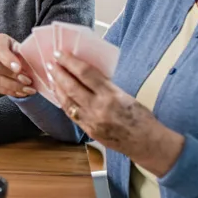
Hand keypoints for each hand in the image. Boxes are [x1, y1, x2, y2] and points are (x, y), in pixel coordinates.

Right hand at [0, 33, 36, 97]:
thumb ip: (25, 54)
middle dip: (12, 75)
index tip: (19, 68)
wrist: (10, 56)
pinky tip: (21, 92)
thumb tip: (36, 66)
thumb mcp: (22, 47)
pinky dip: (10, 91)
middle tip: (28, 81)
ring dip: (13, 86)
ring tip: (28, 90)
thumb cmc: (18, 51)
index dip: (7, 59)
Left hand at [48, 51, 183, 176]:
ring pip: (67, 102)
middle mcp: (98, 108)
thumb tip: (87, 75)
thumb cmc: (141, 117)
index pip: (86, 74)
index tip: (61, 53)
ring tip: (51, 77)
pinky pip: (71, 114)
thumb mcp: (125, 95)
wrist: (146, 143)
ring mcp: (91, 121)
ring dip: (57, 88)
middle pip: (71, 87)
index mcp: (111, 95)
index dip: (71, 62)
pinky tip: (59, 95)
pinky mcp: (88, 131)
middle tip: (51, 63)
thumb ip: (106, 86)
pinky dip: (63, 102)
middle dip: (59, 73)